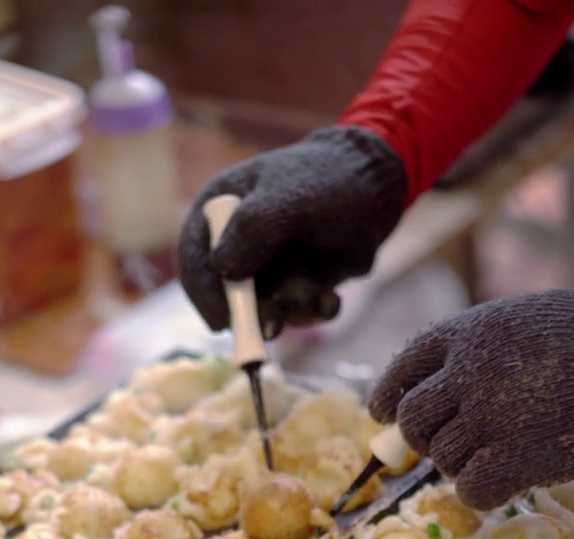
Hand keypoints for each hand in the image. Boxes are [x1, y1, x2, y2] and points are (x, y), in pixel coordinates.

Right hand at [177, 127, 406, 335]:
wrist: (380, 186)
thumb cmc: (327, 180)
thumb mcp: (286, 200)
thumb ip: (251, 230)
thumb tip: (221, 269)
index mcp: (219, 212)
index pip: (194, 260)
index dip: (204, 294)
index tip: (223, 321)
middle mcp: (238, 244)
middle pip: (229, 295)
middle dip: (255, 313)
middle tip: (274, 324)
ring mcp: (268, 268)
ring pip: (267, 310)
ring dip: (292, 310)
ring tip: (316, 292)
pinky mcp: (297, 285)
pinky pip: (299, 314)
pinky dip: (314, 312)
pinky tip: (331, 298)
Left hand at [369, 288, 573, 508]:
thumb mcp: (522, 324)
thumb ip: (475, 352)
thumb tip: (419, 405)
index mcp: (468, 332)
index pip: (404, 368)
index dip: (386, 395)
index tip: (381, 412)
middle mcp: (469, 372)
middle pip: (412, 418)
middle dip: (423, 435)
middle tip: (449, 442)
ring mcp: (490, 415)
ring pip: (442, 457)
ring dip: (463, 462)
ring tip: (500, 451)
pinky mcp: (515, 457)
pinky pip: (471, 490)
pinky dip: (483, 490)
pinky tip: (510, 478)